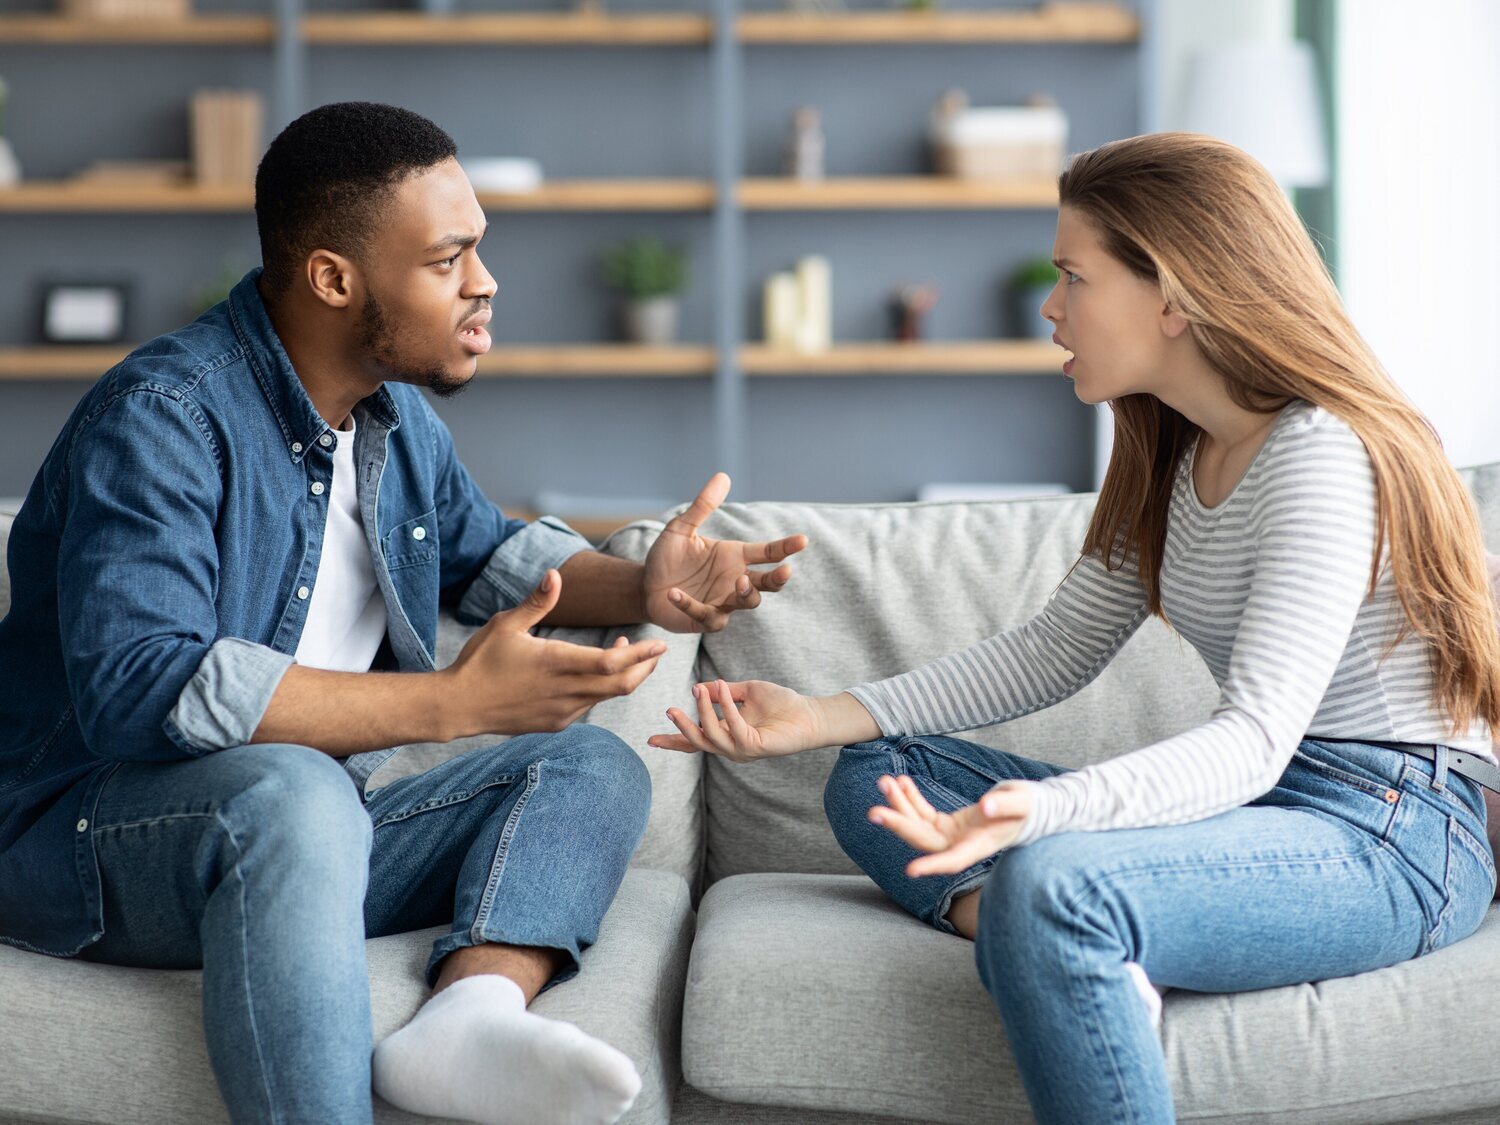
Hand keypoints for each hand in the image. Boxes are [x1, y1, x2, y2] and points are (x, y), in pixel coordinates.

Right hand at [445, 569, 665, 735]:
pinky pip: (588, 706)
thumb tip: (556, 574)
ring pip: (607, 696)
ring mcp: (561, 712)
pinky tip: (592, 675)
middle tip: (656, 652)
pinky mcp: (555, 723)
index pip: (613, 662)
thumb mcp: (506, 625)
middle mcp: (565, 691)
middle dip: (645, 668)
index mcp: (556, 662)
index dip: (641, 654)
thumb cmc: (480, 661)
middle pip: (622, 685)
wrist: (459, 706)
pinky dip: (601, 690)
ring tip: (624, 654)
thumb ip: (536, 601)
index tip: (660, 643)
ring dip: (623, 677)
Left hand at [643, 472, 807, 632]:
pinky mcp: (705, 619)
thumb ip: (703, 506)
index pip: (768, 552)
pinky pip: (707, 615)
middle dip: (778, 579)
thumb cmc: (667, 557)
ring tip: (739, 581)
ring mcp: (723, 602)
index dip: (786, 547)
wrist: (645, 585)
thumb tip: (723, 475)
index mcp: (735, 557)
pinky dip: (691, 605)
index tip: (803, 540)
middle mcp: (735, 580)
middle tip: (784, 571)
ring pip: (748, 601)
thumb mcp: (681, 528)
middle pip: (768, 583)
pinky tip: (675, 594)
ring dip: (746, 593)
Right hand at [648, 679, 826, 761]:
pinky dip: (725, 705)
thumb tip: (698, 687)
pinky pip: (733, 726)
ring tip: (698, 690)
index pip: (695, 740)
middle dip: (681, 727)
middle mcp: (731, 746)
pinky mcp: (754, 747)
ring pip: (711, 736)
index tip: (650, 739)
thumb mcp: (746, 691)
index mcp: (726, 734)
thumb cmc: (781, 704)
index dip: (673, 741)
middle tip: (670, 709)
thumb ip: (723, 692)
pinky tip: (722, 687)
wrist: (809, 714)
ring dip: (702, 712)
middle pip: (697, 742)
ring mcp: (742, 750)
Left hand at [869, 774, 1033, 875]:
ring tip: (885, 781)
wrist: (1031, 810)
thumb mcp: (1023, 802)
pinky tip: (901, 781)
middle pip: (924, 840)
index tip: (911, 871)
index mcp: (980, 845)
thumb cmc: (1031, 807)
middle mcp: (962, 845)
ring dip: (900, 805)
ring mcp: (952, 837)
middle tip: (873, 812)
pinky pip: (924, 814)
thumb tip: (985, 806)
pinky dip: (911, 798)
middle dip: (900, 825)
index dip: (933, 865)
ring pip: (919, 826)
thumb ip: (1006, 805)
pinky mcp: (948, 826)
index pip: (954, 860)